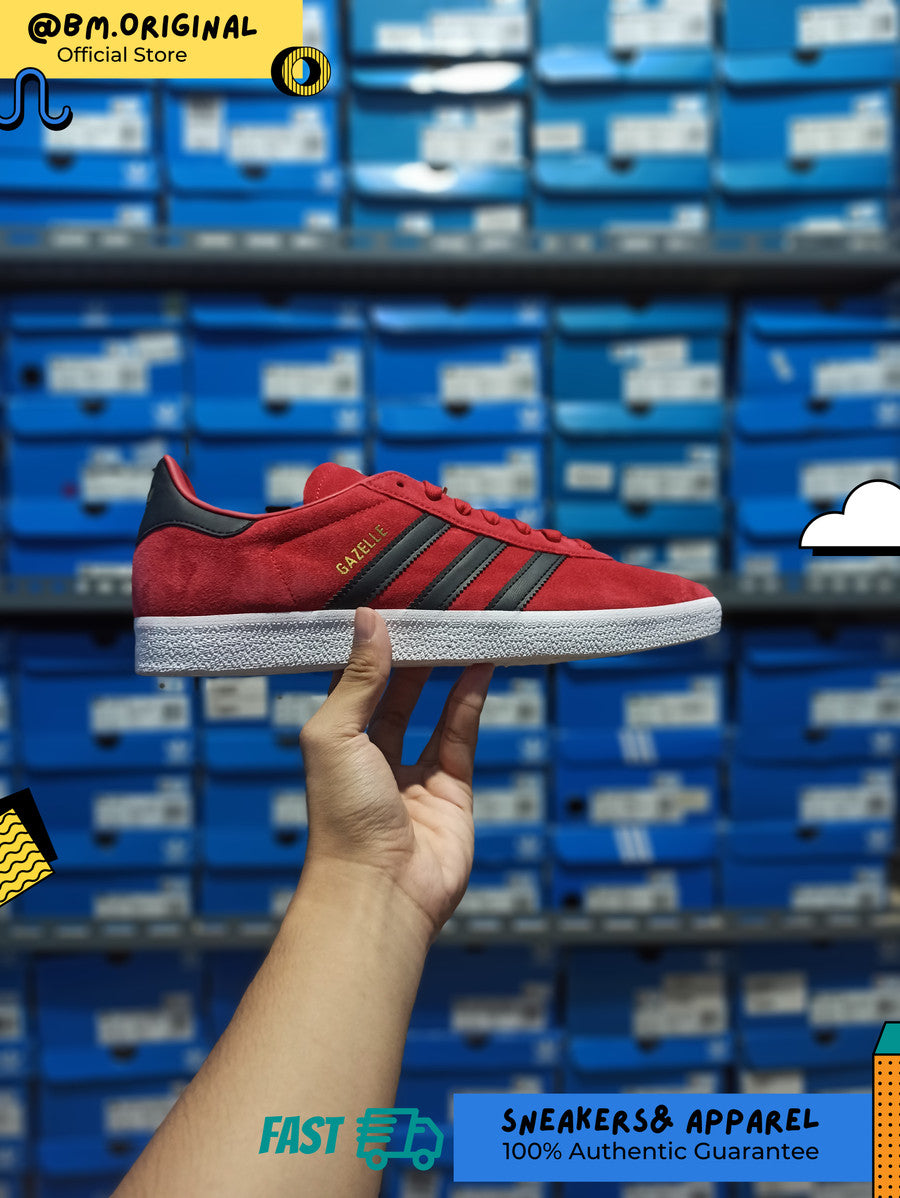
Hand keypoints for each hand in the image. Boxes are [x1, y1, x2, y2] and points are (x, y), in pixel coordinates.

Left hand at [298, 607, 493, 941]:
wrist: (380, 892)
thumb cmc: (341, 818)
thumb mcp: (336, 736)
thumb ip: (358, 679)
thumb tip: (368, 620)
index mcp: (333, 744)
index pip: (350, 682)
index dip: (365, 645)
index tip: (383, 602)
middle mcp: (370, 757)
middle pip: (393, 693)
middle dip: (409, 654)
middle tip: (428, 609)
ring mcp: (413, 775)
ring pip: (432, 711)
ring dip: (445, 670)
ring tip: (459, 627)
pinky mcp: (452, 791)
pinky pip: (462, 735)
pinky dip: (471, 698)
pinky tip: (480, 664)